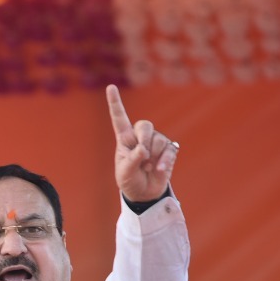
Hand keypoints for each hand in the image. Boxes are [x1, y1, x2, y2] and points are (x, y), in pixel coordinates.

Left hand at [107, 84, 178, 202]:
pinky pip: (169, 150)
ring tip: (147, 168)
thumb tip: (143, 150)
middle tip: (142, 156)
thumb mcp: (125, 173)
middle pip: (145, 125)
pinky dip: (164, 160)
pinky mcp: (168, 151)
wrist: (144, 193)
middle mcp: (140, 137)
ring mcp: (155, 143)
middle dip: (144, 140)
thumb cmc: (130, 180)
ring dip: (153, 156)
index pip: (120, 118)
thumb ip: (132, 160)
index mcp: (124, 139)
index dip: (115, 103)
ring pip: (158, 139)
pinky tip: (159, 169)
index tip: (110, 87)